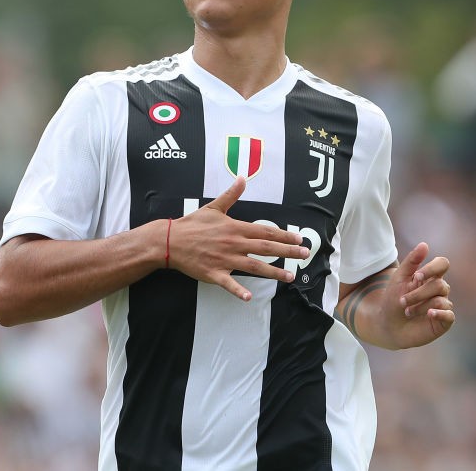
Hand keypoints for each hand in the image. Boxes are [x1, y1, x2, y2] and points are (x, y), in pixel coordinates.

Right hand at [168, 176, 307, 300]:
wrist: (170, 240)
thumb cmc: (193, 224)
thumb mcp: (213, 207)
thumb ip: (231, 195)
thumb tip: (242, 178)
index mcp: (235, 228)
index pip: (265, 231)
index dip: (284, 235)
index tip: (299, 239)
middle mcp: (234, 244)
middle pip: (266, 248)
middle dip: (288, 252)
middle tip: (305, 255)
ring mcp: (225, 260)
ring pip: (254, 267)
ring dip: (274, 272)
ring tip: (290, 277)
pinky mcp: (214, 273)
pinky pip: (228, 283)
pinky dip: (238, 290)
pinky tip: (249, 297)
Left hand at [383, 241, 454, 347]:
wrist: (387, 324)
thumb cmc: (393, 300)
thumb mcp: (399, 278)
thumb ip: (411, 261)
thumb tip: (424, 244)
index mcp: (430, 277)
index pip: (443, 264)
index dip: (432, 268)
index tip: (416, 276)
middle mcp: (439, 290)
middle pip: (440, 284)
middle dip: (418, 293)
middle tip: (402, 301)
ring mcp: (443, 305)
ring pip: (441, 300)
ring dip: (420, 306)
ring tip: (407, 312)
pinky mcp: (444, 321)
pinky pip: (449, 314)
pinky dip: (439, 313)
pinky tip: (429, 314)